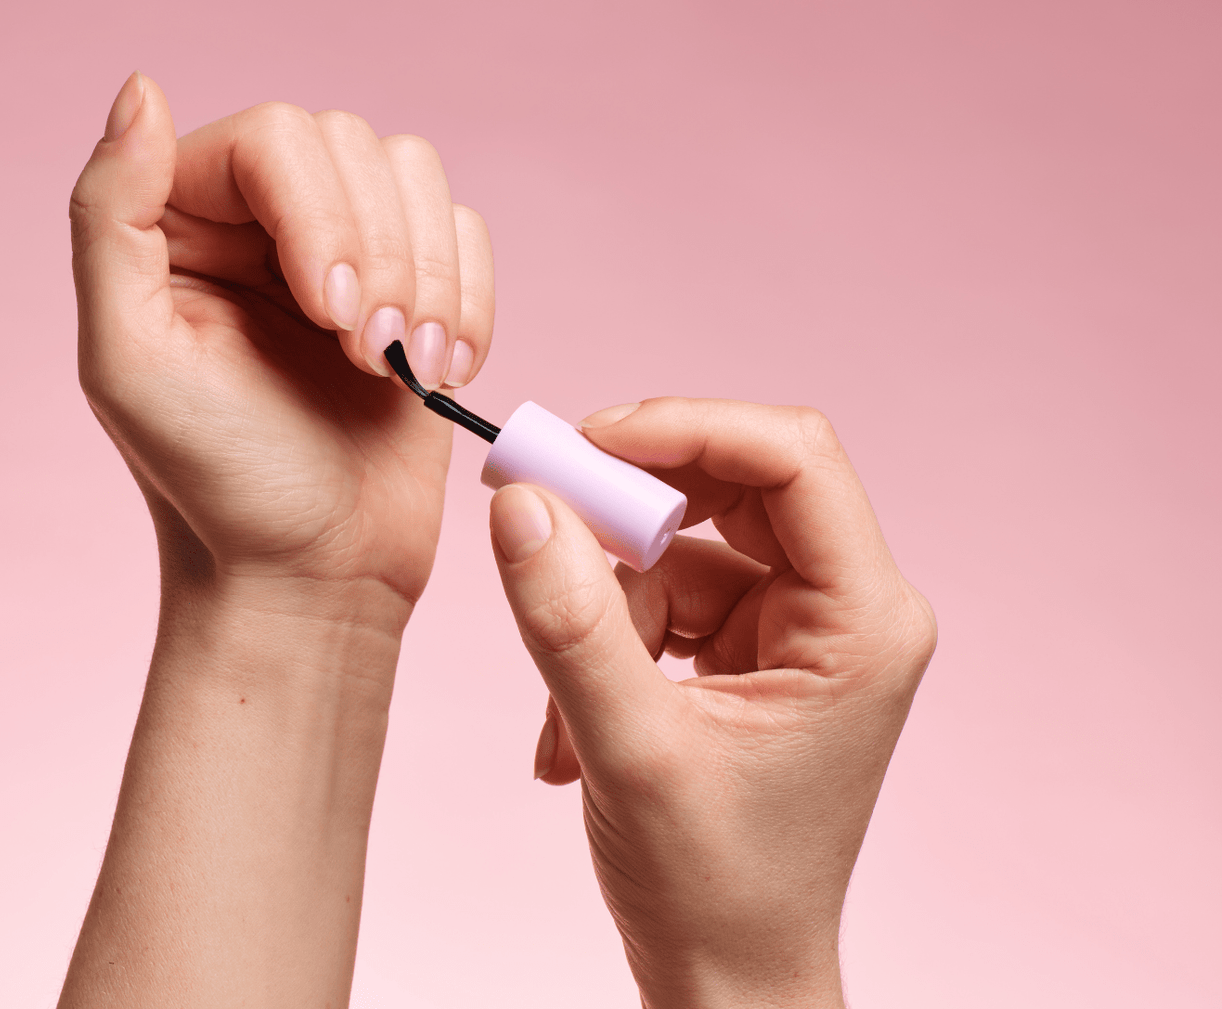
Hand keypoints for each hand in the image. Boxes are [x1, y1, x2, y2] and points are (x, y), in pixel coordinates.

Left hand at [69, 73, 493, 609]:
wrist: (313, 575)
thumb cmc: (219, 486)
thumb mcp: (127, 361)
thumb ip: (109, 217)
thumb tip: (139, 89)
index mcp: (180, 220)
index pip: (276, 138)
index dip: (322, 215)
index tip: (335, 321)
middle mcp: (260, 219)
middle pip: (355, 145)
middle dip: (382, 254)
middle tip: (368, 356)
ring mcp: (343, 250)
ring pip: (417, 175)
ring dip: (431, 277)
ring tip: (407, 367)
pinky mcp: (415, 290)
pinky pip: (466, 232)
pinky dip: (471, 298)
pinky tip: (440, 371)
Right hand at [488, 398, 935, 1007]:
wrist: (726, 979)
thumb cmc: (714, 889)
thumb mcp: (630, 749)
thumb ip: (571, 621)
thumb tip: (520, 502)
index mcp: (863, 623)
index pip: (793, 460)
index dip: (687, 429)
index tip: (585, 440)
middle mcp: (844, 609)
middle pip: (732, 487)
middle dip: (628, 509)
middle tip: (538, 517)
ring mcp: (796, 629)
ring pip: (681, 546)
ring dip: (606, 606)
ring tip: (569, 711)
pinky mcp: (749, 650)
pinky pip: (664, 597)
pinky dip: (607, 642)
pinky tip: (575, 732)